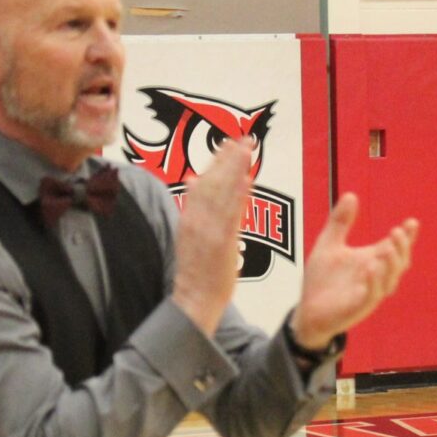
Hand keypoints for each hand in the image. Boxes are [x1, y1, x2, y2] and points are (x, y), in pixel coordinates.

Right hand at [170, 139, 254, 336]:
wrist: (194, 298)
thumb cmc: (196, 269)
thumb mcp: (189, 233)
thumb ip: (194, 206)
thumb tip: (193, 179)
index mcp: (190, 217)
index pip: (203, 182)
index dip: (217, 161)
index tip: (229, 143)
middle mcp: (198, 220)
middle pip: (214, 182)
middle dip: (229, 158)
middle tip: (243, 139)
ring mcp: (210, 230)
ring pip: (223, 193)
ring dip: (236, 169)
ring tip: (247, 150)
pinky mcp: (223, 242)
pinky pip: (232, 215)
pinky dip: (239, 196)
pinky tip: (247, 180)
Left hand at [289, 194, 417, 350]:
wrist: (307, 311)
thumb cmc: (322, 280)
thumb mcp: (329, 244)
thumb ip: (340, 222)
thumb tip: (351, 195)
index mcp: (372, 261)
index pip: (394, 247)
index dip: (407, 236)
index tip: (412, 222)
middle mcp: (375, 277)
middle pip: (399, 263)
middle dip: (402, 248)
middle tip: (398, 232)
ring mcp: (368, 293)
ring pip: (389, 280)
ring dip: (391, 264)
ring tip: (387, 247)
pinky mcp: (358, 307)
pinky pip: (371, 296)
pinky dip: (373, 282)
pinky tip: (370, 268)